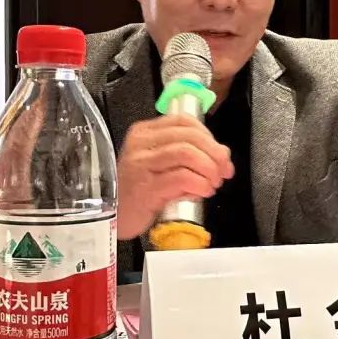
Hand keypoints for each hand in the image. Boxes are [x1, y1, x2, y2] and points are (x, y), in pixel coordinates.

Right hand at [116, 114, 233, 239]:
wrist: (114, 217)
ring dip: (209, 169)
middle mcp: (141, 144)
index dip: (209, 136)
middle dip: (214, 154)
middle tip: (223, 172)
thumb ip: (189, 156)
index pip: (184, 121)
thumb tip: (221, 152)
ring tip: (213, 183)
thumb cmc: (138, 192)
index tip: (221, 155)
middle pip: (189, 136)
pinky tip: (203, 192)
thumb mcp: (162, 167)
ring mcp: (141, 165)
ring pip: (187, 153)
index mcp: (145, 133)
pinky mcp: (145, 188)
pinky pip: (181, 177)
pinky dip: (199, 184)